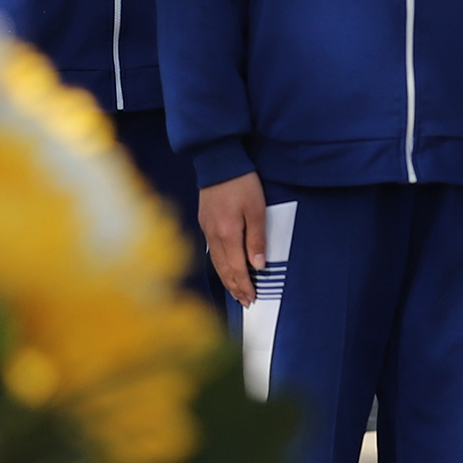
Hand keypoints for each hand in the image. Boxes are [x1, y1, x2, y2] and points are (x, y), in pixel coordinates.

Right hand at [197, 171, 269, 306]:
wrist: (218, 160)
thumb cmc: (241, 182)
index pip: (236, 268)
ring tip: (236, 291)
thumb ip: (256, 239)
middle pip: (224, 269)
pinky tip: (224, 268)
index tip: (252, 299)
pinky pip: (212, 251)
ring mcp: (206, 229)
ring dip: (226, 279)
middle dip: (235, 287)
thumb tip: (258, 266)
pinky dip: (219, 265)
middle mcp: (213, 236)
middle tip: (245, 302)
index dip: (244, 285)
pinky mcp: (204, 222)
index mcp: (227, 234)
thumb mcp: (256, 209)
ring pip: (216, 262)